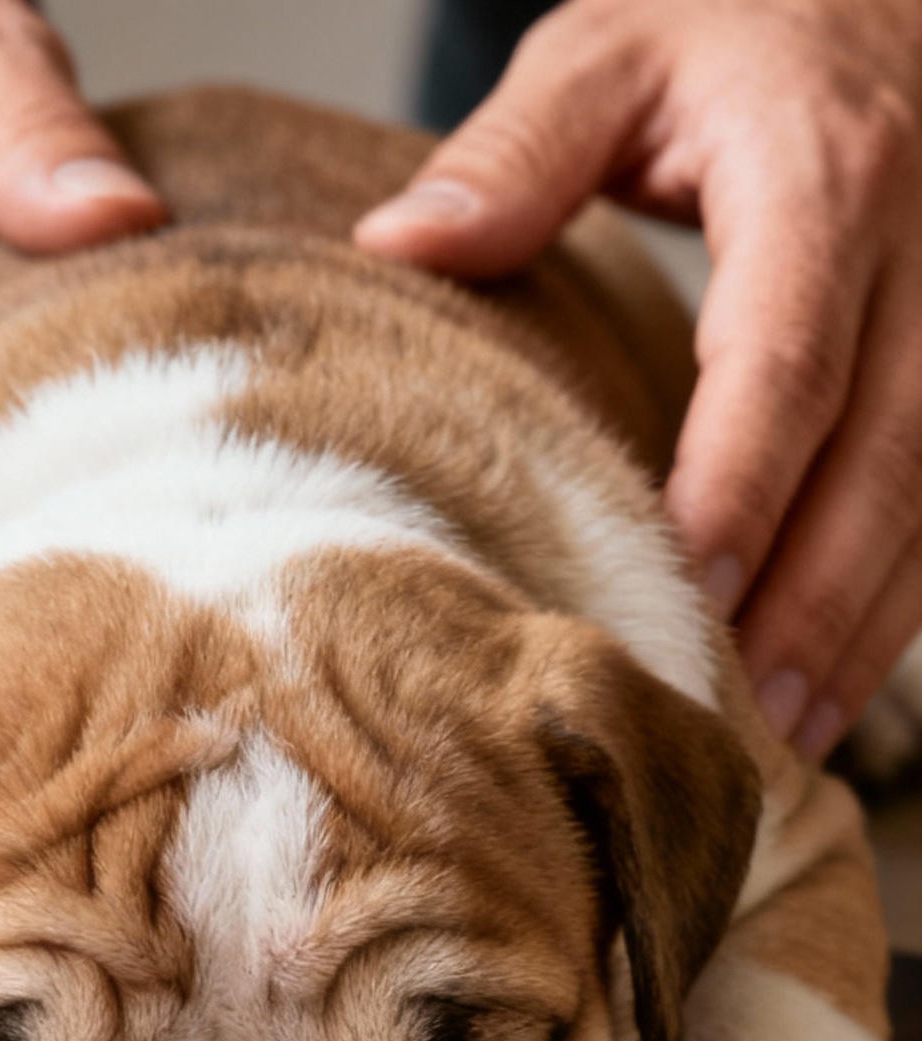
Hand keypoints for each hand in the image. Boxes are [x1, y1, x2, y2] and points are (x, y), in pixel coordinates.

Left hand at [355, 0, 921, 759]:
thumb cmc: (730, 32)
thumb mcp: (611, 48)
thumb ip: (517, 151)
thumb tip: (402, 244)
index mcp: (822, 176)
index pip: (787, 356)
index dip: (745, 483)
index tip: (688, 588)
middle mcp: (920, 248)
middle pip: (884, 451)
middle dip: (815, 596)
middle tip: (740, 712)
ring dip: (863, 627)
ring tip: (784, 737)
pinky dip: (895, 602)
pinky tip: (829, 687)